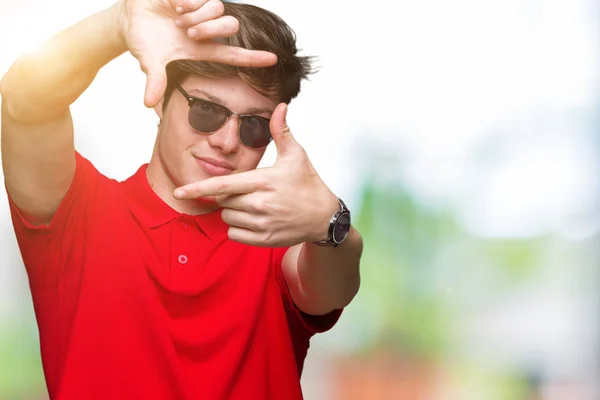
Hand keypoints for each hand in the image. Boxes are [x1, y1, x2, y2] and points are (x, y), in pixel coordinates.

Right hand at [116, 0, 276, 107]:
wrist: (130, 16)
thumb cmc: (144, 40)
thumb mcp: (150, 61)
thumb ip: (155, 80)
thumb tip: (148, 103)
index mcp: (202, 49)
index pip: (234, 55)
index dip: (254, 58)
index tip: (274, 59)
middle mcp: (207, 31)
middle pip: (231, 26)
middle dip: (210, 29)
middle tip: (188, 33)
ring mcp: (202, 11)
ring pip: (219, 9)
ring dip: (196, 16)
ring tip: (177, 19)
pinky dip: (187, 3)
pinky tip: (173, 5)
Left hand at [173, 104, 339, 247]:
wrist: (324, 217)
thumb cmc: (308, 183)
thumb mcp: (296, 156)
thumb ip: (281, 131)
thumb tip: (280, 105)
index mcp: (263, 181)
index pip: (222, 185)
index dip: (198, 188)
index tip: (179, 191)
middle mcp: (260, 204)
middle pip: (222, 201)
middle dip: (228, 195)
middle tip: (249, 191)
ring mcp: (262, 224)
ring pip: (227, 218)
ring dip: (233, 212)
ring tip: (254, 205)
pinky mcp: (264, 239)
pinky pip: (234, 234)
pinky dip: (238, 228)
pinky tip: (254, 220)